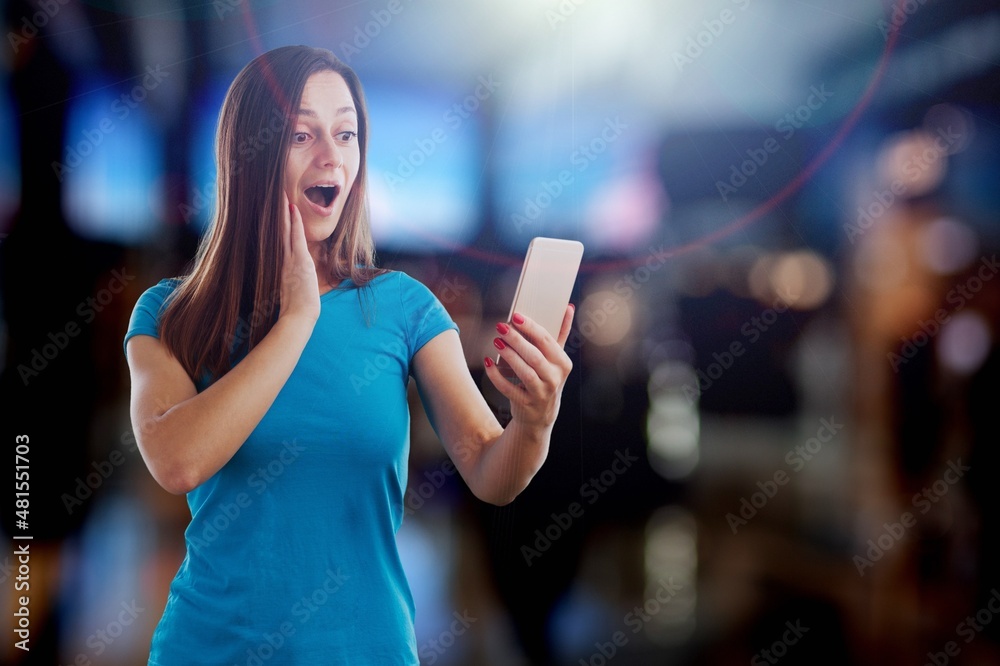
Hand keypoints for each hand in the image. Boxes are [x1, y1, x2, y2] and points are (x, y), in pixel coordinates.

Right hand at [278, 192, 320, 323]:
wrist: (298, 316)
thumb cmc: (297, 309)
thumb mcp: (292, 293)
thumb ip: (290, 283)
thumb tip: (291, 283)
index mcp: (282, 268)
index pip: (279, 244)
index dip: (277, 229)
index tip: (275, 216)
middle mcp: (283, 261)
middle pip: (278, 233)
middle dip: (277, 216)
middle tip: (273, 198)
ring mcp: (290, 260)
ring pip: (284, 231)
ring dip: (283, 214)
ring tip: (280, 196)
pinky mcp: (298, 260)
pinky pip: (295, 237)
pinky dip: (294, 222)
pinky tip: (293, 209)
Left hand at [484, 305, 574, 429]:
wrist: (541, 414)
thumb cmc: (547, 378)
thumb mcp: (556, 359)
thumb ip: (561, 333)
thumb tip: (568, 307)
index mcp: (563, 363)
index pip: (547, 341)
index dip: (531, 327)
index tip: (515, 316)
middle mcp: (555, 379)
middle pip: (535, 356)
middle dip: (517, 340)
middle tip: (501, 327)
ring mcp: (541, 393)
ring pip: (525, 372)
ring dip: (509, 356)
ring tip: (496, 342)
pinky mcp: (526, 404)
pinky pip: (509, 388)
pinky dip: (497, 376)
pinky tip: (489, 363)